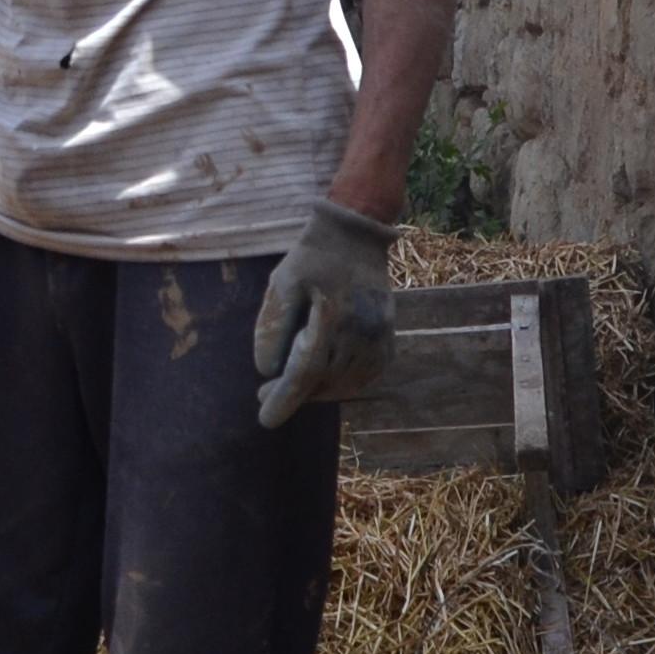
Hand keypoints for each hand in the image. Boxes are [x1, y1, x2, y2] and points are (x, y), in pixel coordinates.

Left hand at [251, 198, 399, 427]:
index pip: (305, 372)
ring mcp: (380, 335)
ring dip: (318, 391)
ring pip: (347, 383)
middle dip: (294, 395)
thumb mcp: (282, 282)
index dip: (284, 399)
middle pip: (325, 382)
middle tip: (267, 394)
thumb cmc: (312, 257)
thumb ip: (273, 326)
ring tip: (293, 386)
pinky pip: (367, 375)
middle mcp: (362, 330)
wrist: (357, 233)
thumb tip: (267, 370)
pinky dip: (345, 384)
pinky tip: (324, 380)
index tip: (265, 420)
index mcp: (332, 315)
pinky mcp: (389, 336)